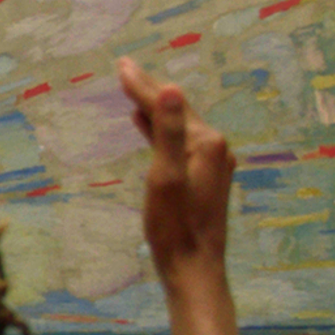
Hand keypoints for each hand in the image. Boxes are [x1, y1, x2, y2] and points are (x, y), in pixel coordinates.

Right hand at [113, 57, 240, 334]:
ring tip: (131, 91)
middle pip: (176, 111)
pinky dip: (161, 130)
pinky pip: (180, 142)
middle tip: (124, 68)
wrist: (194, 270)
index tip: (119, 65)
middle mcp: (215, 147)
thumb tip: (170, 88)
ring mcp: (212, 163)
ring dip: (155, 108)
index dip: (141, 85)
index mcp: (206, 143)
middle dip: (149, 90)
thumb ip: (169, 132)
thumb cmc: (174, 228)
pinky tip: (146, 126)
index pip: (168, 105)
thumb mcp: (165, 178)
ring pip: (178, 125)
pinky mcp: (205, 178)